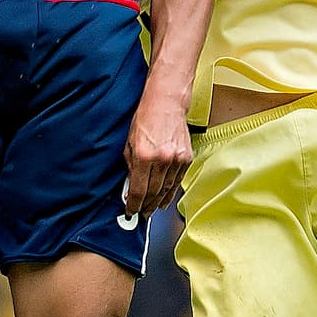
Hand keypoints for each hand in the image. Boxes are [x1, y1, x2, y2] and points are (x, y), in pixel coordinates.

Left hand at [123, 85, 192, 217]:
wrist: (166, 103)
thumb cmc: (146, 118)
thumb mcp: (130, 143)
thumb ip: (131, 167)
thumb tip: (131, 186)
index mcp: (144, 156)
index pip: (139, 189)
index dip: (134, 204)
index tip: (131, 210)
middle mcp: (162, 159)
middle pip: (154, 192)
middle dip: (146, 205)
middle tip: (142, 213)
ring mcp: (177, 159)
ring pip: (167, 189)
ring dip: (159, 201)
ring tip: (152, 208)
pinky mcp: (187, 158)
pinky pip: (177, 181)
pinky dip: (171, 191)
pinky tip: (165, 198)